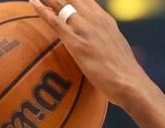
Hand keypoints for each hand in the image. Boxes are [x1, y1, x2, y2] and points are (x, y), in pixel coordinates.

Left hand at [30, 0, 153, 108]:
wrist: (130, 82)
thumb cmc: (124, 73)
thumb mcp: (116, 49)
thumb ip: (105, 41)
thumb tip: (98, 46)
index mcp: (105, 19)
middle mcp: (95, 19)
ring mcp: (86, 29)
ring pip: (62, 4)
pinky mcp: (77, 42)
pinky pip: (55, 22)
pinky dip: (43, 11)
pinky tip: (34, 3)